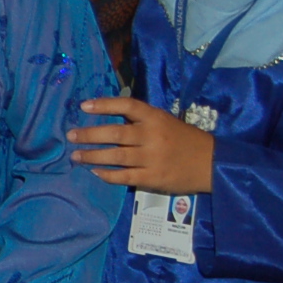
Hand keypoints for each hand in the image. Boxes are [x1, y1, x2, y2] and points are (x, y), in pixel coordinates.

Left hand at [68, 96, 213, 192]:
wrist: (212, 164)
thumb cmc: (185, 140)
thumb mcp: (166, 122)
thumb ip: (142, 121)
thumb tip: (108, 119)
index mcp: (156, 118)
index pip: (127, 106)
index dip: (104, 104)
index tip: (83, 106)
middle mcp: (152, 135)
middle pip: (115, 133)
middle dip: (89, 134)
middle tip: (71, 135)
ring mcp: (152, 158)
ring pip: (115, 156)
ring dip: (92, 156)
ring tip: (76, 155)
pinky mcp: (152, 177)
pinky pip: (124, 176)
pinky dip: (107, 175)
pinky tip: (94, 172)